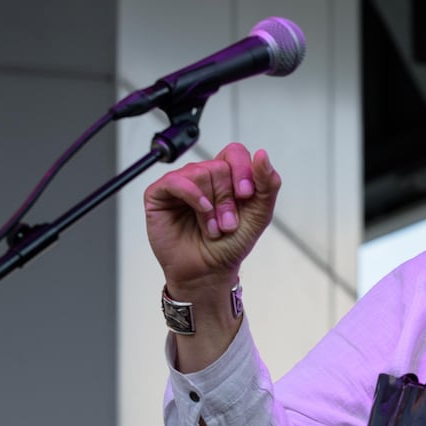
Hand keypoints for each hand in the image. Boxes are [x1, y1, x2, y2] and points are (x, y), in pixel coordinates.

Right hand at [144, 142, 280, 295]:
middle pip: (218, 167)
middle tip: (227, 224)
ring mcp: (179, 183)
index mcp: (225, 176)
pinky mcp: (158, 194)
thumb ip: (267, 185)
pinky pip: (175, 181)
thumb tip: (262, 155)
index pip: (234, 153)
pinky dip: (192, 195)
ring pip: (199, 173)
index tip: (246, 195)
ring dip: (212, 207)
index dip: (242, 170)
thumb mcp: (258, 214)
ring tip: (213, 229)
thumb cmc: (230, 244)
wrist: (209, 272)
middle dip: (227, 200)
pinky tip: (202, 210)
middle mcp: (201, 176)